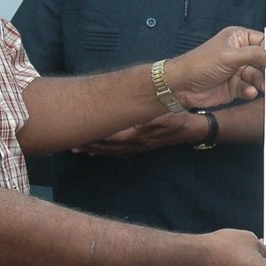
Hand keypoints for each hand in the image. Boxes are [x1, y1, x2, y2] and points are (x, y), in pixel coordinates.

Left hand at [73, 112, 205, 155]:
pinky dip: (106, 152)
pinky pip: (120, 151)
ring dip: (95, 151)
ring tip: (78, 150)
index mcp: (139, 134)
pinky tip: (95, 153)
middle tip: (71, 145)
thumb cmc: (178, 115)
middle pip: (109, 147)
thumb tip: (125, 115)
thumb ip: (144, 115)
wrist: (194, 129)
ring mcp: (140, 146)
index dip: (96, 137)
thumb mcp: (162, 112)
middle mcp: (137, 143)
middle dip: (90, 146)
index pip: (112, 138)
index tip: (81, 134)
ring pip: (113, 151)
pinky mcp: (142, 146)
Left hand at [166, 27, 265, 108]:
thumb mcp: (229, 56)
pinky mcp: (235, 87)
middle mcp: (239, 54)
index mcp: (238, 38)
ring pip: (258, 76)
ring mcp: (238, 71)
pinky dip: (250, 91)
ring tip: (264, 87)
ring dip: (261, 82)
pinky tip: (249, 92)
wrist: (181, 86)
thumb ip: (254, 55)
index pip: (262, 41)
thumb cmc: (200, 64)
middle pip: (263, 61)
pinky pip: (249, 88)